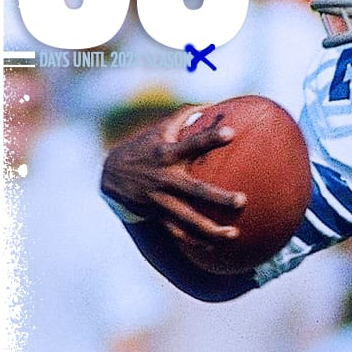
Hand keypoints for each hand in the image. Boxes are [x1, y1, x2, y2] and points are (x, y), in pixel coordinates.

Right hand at [100, 105, 244, 249]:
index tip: (231, 132)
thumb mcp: (160, 129)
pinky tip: (215, 247)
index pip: (192, 143)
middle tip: (242, 201)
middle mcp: (165, 178)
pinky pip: (177, 233)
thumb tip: (214, 104)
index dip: (210, 137)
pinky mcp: (157, 215)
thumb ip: (185, 115)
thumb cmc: (145, 147)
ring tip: (233, 234)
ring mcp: (161, 200)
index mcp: (168, 154)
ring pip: (187, 219)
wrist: (110, 175)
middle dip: (218, 197)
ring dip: (210, 229)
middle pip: (195, 190)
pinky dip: (195, 241)